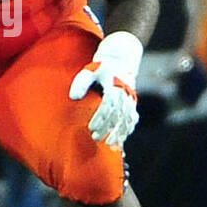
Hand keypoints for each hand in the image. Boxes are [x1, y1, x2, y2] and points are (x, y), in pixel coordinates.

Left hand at [68, 31, 142, 149]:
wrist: (120, 61)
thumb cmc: (100, 69)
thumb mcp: (89, 71)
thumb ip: (80, 83)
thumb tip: (73, 97)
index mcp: (115, 84)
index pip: (109, 104)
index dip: (101, 117)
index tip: (91, 127)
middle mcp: (126, 93)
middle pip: (118, 114)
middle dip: (108, 127)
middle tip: (95, 137)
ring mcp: (131, 100)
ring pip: (128, 119)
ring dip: (119, 132)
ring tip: (109, 144)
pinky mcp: (133, 105)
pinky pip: (133, 120)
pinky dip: (127, 131)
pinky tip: (120, 141)